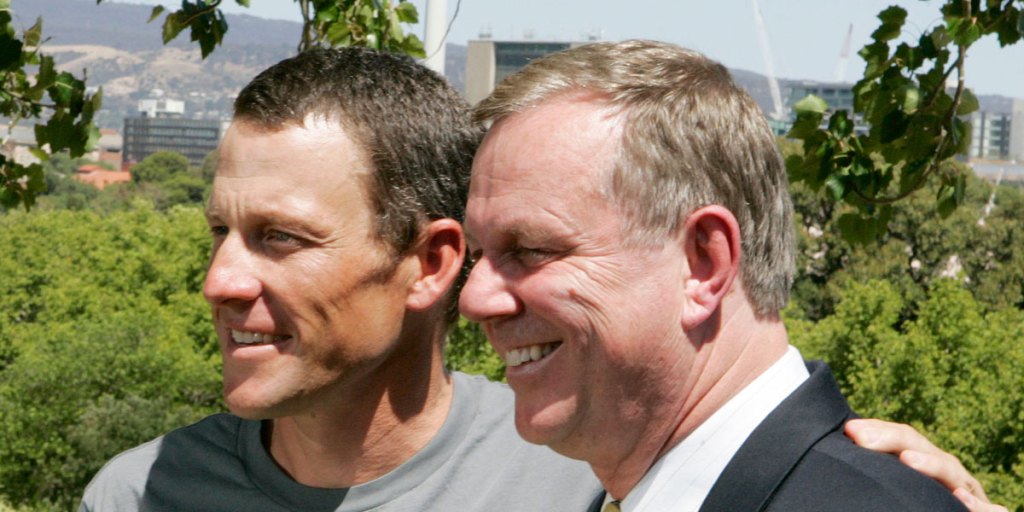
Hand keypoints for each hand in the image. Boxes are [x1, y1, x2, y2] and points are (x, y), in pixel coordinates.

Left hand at [845, 419, 1007, 511]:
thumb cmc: (917, 500)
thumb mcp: (900, 480)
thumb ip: (879, 465)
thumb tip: (847, 442)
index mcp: (924, 460)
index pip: (902, 437)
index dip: (878, 430)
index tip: (849, 429)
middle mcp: (945, 471)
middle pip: (919, 446)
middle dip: (891, 438)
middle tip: (861, 437)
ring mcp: (965, 489)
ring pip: (950, 470)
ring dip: (930, 464)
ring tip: (907, 459)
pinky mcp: (981, 511)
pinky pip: (985, 509)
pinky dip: (974, 504)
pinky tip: (958, 497)